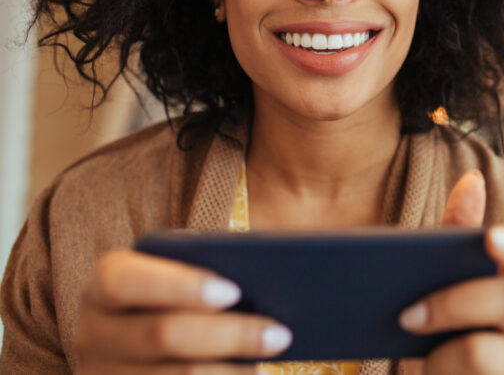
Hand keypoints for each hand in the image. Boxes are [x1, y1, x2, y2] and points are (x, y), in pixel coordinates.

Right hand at [74, 248, 292, 373]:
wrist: (130, 351)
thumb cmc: (170, 299)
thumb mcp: (173, 278)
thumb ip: (205, 269)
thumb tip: (267, 276)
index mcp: (102, 287)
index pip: (125, 281)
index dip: (179, 285)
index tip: (235, 291)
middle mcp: (92, 335)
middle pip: (162, 335)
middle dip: (229, 334)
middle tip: (281, 334)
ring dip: (230, 373)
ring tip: (270, 362)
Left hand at [399, 170, 503, 374]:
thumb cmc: (438, 332)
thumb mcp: (439, 283)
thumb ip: (455, 237)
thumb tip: (473, 178)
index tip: (489, 236)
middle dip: (456, 303)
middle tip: (408, 314)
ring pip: (484, 352)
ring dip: (438, 349)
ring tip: (409, 346)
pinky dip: (438, 373)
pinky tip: (423, 372)